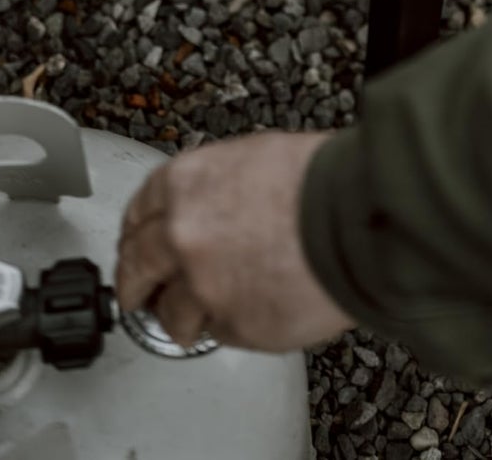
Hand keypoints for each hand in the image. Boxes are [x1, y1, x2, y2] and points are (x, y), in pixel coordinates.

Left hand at [115, 129, 354, 350]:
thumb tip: (204, 211)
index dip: (134, 236)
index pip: (136, 215)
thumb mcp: (253, 158)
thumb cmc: (320, 181)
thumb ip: (212, 189)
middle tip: (140, 297)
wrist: (357, 216)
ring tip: (209, 311)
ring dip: (185, 315)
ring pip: (173, 314)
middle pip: (136, 269)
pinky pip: (219, 333)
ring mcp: (203, 284)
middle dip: (136, 286)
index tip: (135, 249)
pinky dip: (232, 326)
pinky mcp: (233, 325)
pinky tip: (256, 307)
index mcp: (184, 183)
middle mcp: (181, 234)